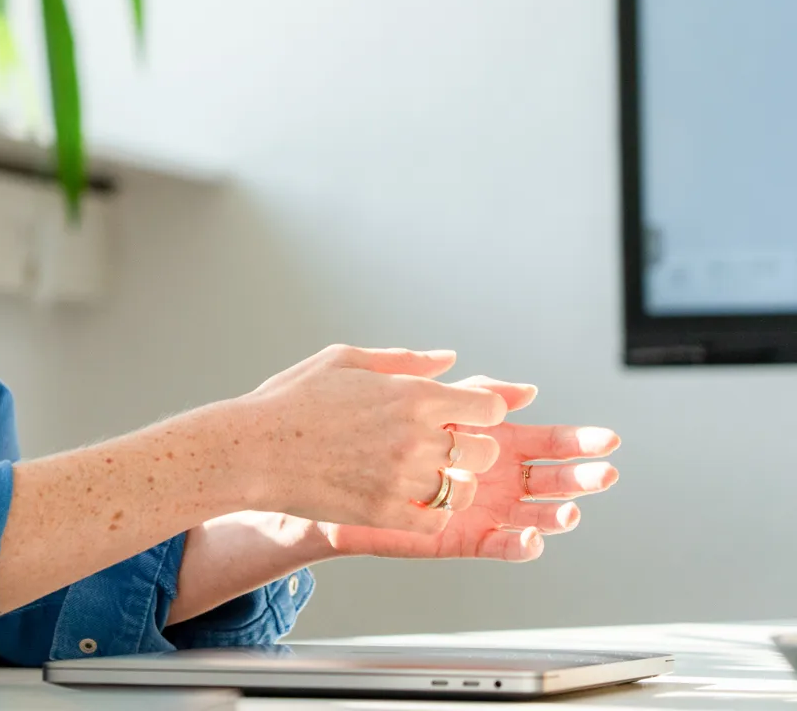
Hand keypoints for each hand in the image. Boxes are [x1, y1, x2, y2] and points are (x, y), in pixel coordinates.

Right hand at [229, 346, 509, 534]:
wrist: (252, 448)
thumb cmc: (291, 400)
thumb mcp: (344, 360)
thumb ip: (403, 359)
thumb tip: (448, 360)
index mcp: (411, 394)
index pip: (488, 407)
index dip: (480, 410)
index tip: (460, 415)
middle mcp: (415, 437)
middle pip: (485, 451)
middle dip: (472, 447)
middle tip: (443, 447)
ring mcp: (402, 478)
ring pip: (463, 489)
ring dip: (452, 482)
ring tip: (424, 475)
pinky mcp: (385, 512)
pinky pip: (436, 521)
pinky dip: (430, 513)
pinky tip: (409, 500)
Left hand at [324, 378, 620, 560]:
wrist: (327, 467)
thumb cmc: (372, 430)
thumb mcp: (425, 398)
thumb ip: (473, 394)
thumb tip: (525, 389)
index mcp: (489, 441)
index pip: (545, 442)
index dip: (576, 442)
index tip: (606, 440)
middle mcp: (492, 477)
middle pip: (549, 479)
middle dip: (580, 477)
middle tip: (605, 472)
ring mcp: (479, 507)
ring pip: (532, 513)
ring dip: (556, 512)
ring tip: (572, 508)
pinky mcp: (458, 535)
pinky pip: (497, 544)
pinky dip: (519, 544)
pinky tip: (533, 535)